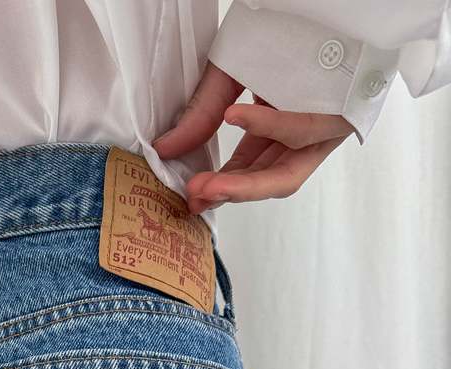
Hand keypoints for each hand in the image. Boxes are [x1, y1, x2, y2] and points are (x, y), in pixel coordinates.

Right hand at [153, 61, 353, 213]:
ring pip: (289, 173)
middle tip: (197, 195)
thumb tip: (165, 148)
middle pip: (270, 181)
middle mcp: (304, 135)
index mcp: (281, 129)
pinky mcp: (343, 113)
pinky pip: (304, 130)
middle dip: (231, 192)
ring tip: (209, 183)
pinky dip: (267, 126)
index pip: (252, 171)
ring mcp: (325, 128)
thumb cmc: (282, 31)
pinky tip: (235, 117)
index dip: (223, 187)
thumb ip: (202, 113)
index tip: (193, 195)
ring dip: (247, 182)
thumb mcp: (230, 73)